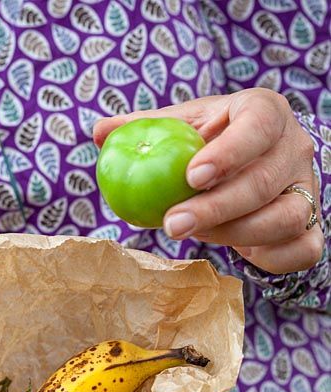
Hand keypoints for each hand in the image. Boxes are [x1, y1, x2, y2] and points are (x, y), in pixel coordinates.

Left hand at [94, 88, 323, 273]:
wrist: (254, 166)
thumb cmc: (211, 144)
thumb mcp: (183, 128)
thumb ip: (147, 128)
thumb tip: (100, 133)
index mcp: (265, 113)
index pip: (258, 126)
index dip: (229, 152)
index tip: (191, 177)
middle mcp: (295, 150)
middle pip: (264, 183)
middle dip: (215, 208)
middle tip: (172, 224)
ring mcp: (308, 189)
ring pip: (285, 219)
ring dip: (235, 235)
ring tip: (194, 234)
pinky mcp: (311, 226)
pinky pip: (303, 250)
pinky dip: (271, 259)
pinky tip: (239, 253)